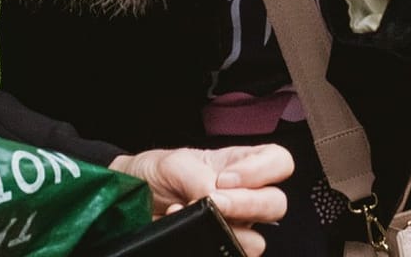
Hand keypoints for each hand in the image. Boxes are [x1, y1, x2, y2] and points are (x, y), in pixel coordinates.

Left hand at [111, 143, 293, 256]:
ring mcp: (234, 227)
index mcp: (240, 165)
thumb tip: (213, 199)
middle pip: (276, 204)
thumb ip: (198, 177)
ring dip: (224, 231)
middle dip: (247, 204)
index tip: (225, 178)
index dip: (261, 171)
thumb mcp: (174, 163)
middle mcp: (244, 197)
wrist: (131, 200)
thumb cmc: (157, 173)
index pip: (279, 162)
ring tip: (190, 215)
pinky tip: (183, 233)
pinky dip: (209, 248)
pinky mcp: (218, 248)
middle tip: (215, 201)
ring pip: (258, 240)